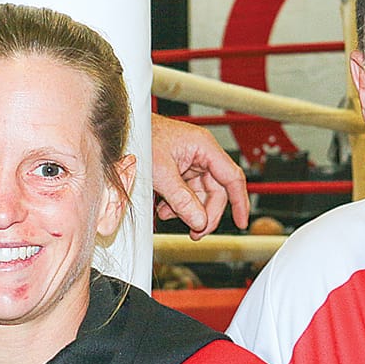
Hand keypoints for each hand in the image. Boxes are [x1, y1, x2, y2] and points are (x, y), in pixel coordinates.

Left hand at [150, 114, 249, 237]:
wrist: (123, 131)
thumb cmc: (140, 138)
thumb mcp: (161, 174)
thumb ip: (182, 200)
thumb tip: (199, 221)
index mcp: (204, 147)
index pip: (232, 178)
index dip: (240, 202)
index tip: (241, 222)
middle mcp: (201, 153)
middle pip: (215, 191)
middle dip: (205, 213)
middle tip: (195, 232)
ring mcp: (190, 161)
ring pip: (199, 194)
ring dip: (187, 210)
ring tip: (169, 215)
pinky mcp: (179, 168)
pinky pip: (186, 192)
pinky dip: (177, 204)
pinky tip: (164, 209)